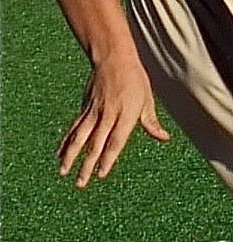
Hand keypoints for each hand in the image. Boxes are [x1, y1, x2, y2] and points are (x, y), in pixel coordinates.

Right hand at [58, 56, 169, 187]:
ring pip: (80, 136)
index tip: (101, 174)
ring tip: (63, 172)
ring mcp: (94, 110)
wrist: (114, 58)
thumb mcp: (147, 98)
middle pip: (96, 143)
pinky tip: (59, 154)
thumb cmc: (135, 79)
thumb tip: (164, 138)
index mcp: (126, 113)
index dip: (108, 158)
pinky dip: (66, 141)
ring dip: (71, 156)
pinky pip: (74, 127)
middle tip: (81, 183)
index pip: (116, 140)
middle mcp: (108, 113)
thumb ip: (151, 122)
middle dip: (87, 164)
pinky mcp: (85, 107)